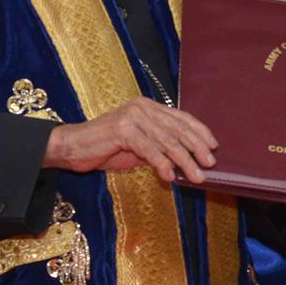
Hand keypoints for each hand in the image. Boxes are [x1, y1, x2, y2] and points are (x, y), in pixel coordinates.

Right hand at [43, 97, 217, 182]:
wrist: (72, 147)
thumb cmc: (105, 148)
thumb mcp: (138, 147)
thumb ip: (159, 148)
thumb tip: (184, 161)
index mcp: (148, 107)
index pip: (180, 117)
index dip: (199, 131)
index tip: (213, 146)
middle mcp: (142, 108)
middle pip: (177, 128)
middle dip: (197, 147)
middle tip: (210, 164)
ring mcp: (132, 116)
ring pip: (166, 140)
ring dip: (184, 160)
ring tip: (196, 176)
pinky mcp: (122, 129)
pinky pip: (149, 149)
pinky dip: (161, 164)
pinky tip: (169, 177)